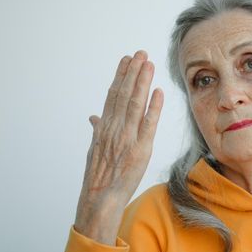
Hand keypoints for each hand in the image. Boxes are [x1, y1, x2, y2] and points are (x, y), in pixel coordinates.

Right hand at [74, 50, 163, 244]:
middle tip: (141, 53)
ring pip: (135, 104)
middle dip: (133, 72)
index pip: (113, 96)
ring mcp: (127, 137)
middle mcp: (115, 128)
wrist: (100, 198)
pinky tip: (158, 91)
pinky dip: (154, 107)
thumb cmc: (98, 175)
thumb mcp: (94, 149)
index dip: (120, 76)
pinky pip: (149, 124)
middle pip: (124, 94)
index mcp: (104, 127)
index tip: (127, 60)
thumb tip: (93, 117)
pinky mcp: (140, 149)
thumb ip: (97, 130)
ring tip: (148, 64)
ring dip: (142, 82)